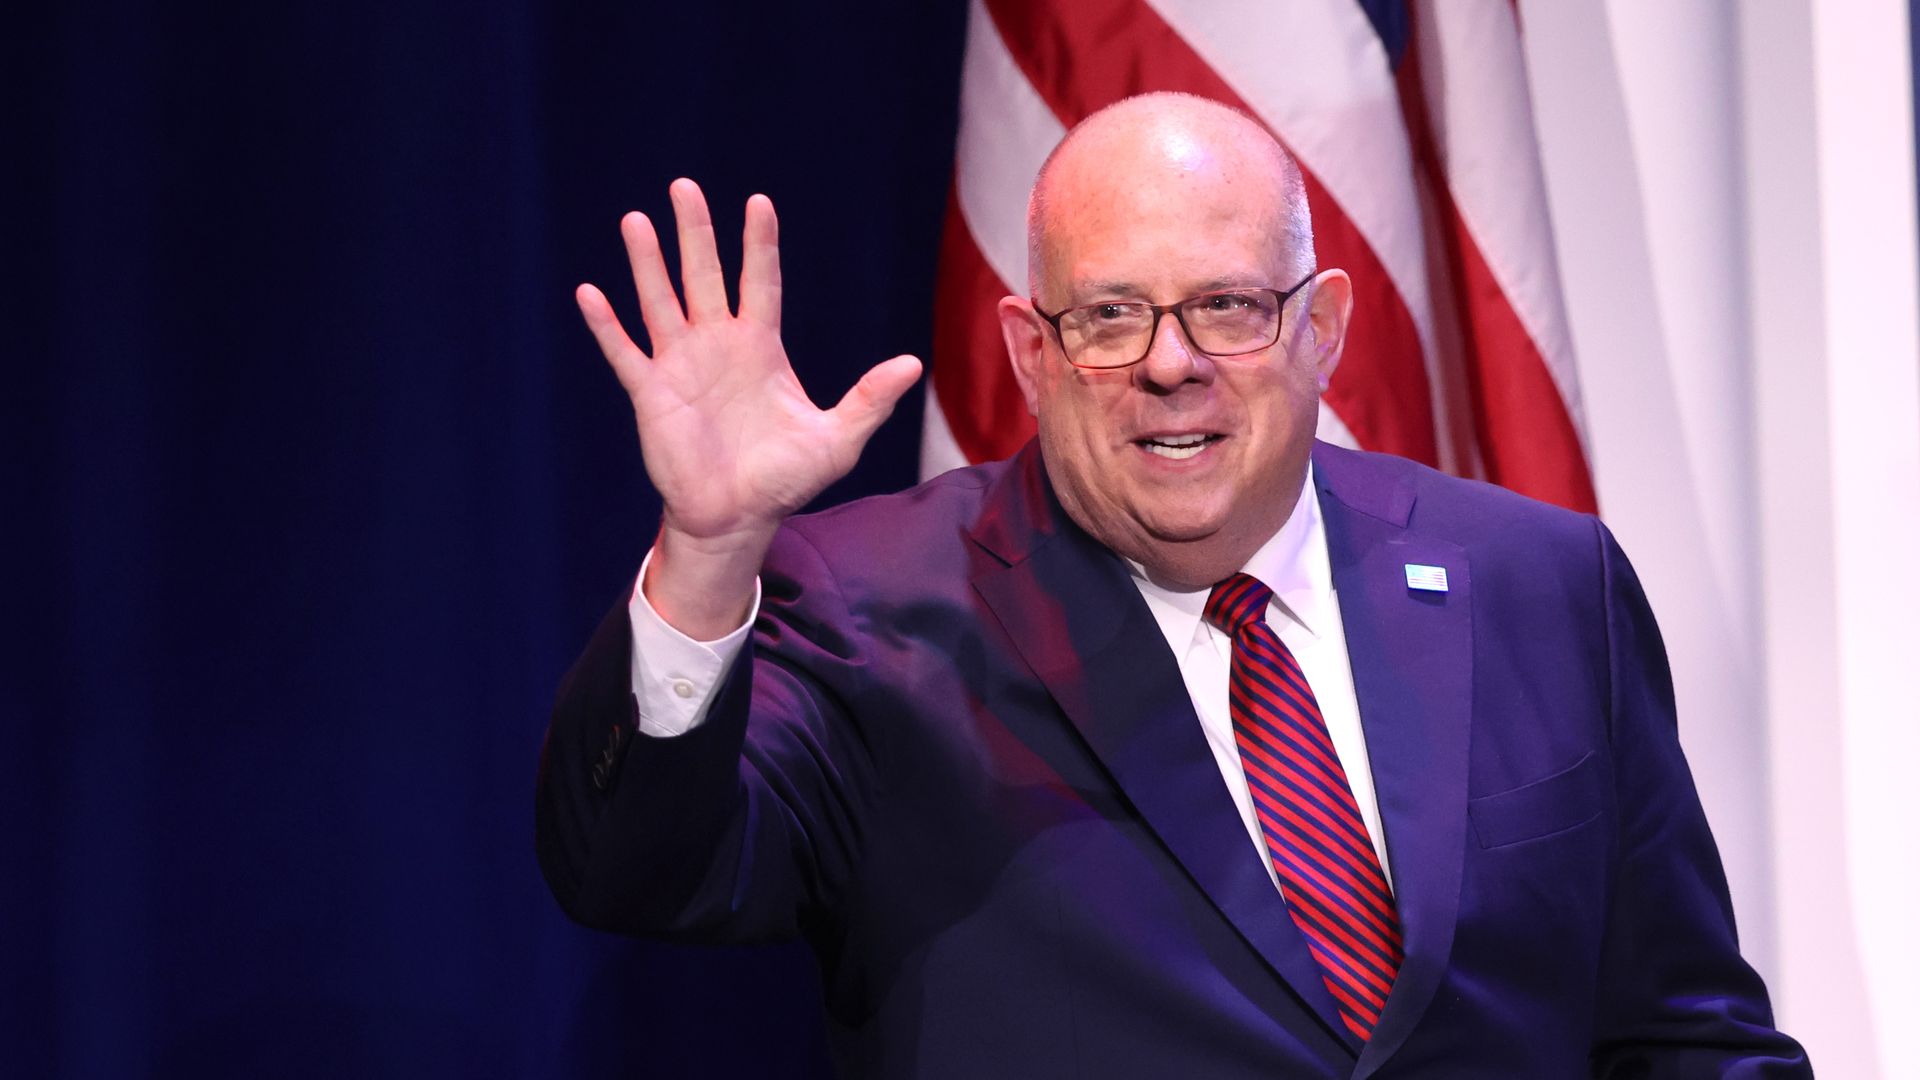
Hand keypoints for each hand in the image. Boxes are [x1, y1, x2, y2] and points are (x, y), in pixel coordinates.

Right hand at [576, 180, 921, 635]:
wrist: (737, 518)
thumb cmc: (786, 480)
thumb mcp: (837, 440)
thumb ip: (869, 399)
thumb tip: (912, 364)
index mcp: (761, 347)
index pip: (760, 281)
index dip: (758, 243)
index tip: (758, 201)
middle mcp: (717, 345)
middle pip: (703, 275)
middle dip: (694, 233)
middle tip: (683, 187)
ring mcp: (680, 365)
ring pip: (660, 301)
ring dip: (647, 262)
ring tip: (636, 220)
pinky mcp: (651, 394)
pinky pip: (625, 352)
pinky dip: (607, 325)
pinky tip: (589, 291)